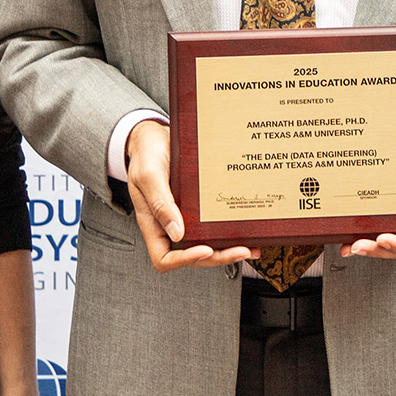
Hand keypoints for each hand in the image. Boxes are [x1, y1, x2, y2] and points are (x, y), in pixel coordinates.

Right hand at [125, 119, 251, 271]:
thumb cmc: (146, 153)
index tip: (205, 250)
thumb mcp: (148, 175)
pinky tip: (244, 228)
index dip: (184, 260)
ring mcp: (183, 217)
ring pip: (204, 243)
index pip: (164, 258)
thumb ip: (160, 203)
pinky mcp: (196, 206)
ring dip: (226, 249)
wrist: (153, 135)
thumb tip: (177, 234)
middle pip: (191, 255)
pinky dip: (227, 230)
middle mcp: (168, 224)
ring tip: (249, 247)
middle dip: (217, 257)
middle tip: (241, 250)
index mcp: (152, 223)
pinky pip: (210, 225)